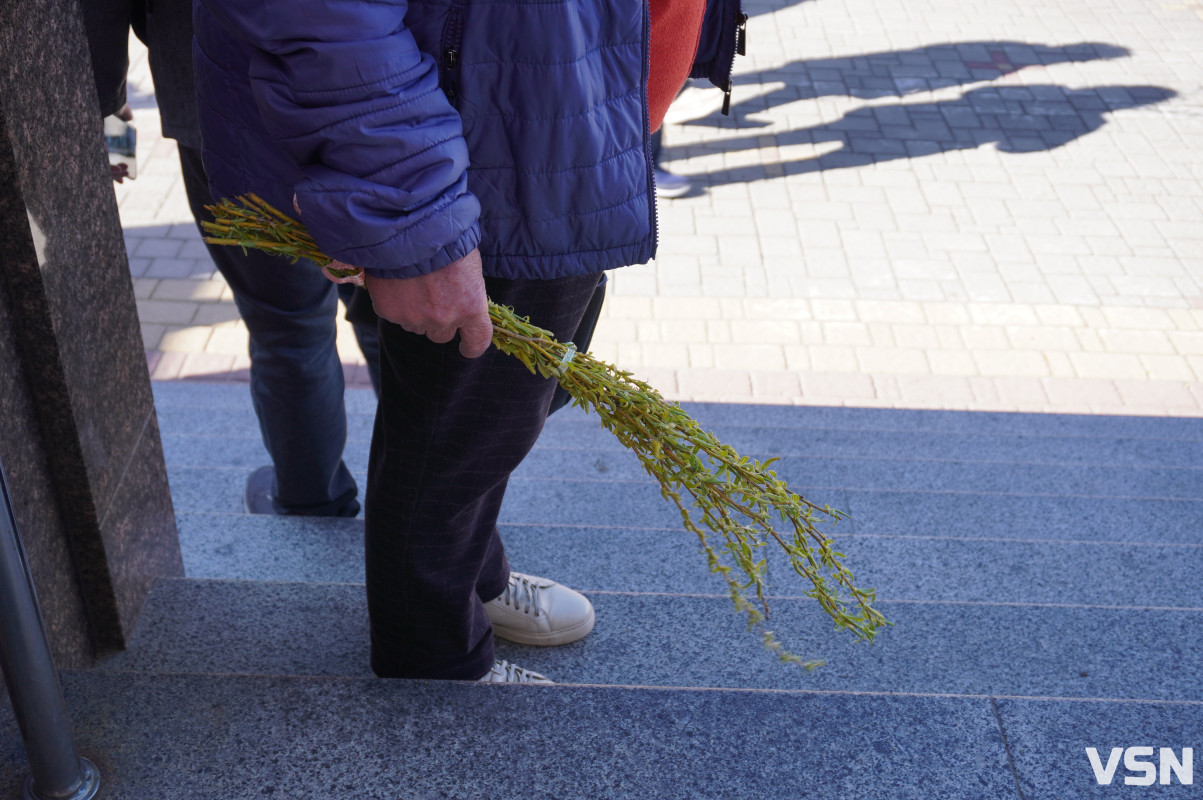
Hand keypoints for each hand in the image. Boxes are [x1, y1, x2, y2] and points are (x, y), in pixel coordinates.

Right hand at [364, 249, 492, 357]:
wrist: (409, 224)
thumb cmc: (446, 237)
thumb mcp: (469, 265)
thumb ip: (466, 292)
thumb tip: (462, 301)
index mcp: (471, 307)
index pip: (477, 342)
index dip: (472, 346)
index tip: (467, 347)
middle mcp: (445, 318)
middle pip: (442, 336)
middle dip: (439, 321)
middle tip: (433, 297)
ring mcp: (415, 318)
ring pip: (417, 326)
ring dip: (416, 312)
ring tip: (413, 284)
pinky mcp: (390, 312)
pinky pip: (395, 315)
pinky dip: (395, 303)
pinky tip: (397, 282)